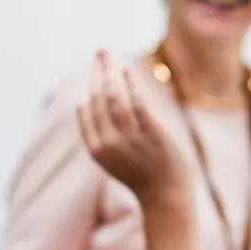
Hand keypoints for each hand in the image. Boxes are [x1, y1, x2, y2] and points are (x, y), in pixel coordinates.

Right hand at [76, 51, 187, 207]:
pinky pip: (136, 102)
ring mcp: (128, 137)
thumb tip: (101, 112)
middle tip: (100, 51)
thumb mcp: (115, 161)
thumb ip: (106, 138)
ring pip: (113, 96)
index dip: (88, 90)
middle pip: (97, 97)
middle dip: (96, 71)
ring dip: (109, 71)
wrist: (165, 198)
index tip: (94, 75)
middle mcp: (108, 142)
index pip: (85, 112)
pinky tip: (126, 71)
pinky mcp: (150, 132)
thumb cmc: (143, 178)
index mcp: (96, 149)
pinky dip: (129, 84)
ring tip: (108, 54)